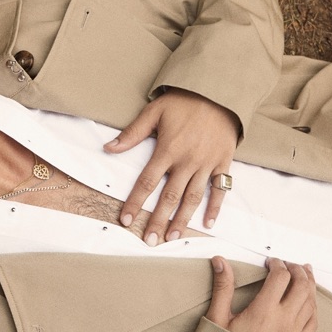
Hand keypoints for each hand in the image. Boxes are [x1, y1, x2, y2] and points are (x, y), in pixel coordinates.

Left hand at [104, 88, 238, 244]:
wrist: (220, 91)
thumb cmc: (184, 101)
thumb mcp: (154, 112)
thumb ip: (132, 133)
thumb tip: (108, 148)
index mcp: (167, 150)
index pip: (147, 182)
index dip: (135, 203)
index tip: (125, 220)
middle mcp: (187, 161)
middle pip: (169, 197)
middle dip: (158, 220)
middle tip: (149, 240)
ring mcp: (206, 164)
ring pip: (193, 198)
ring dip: (182, 220)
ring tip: (172, 237)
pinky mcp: (223, 162)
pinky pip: (219, 189)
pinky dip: (214, 207)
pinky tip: (207, 223)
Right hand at [206, 256, 317, 331]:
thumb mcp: (217, 318)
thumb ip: (222, 287)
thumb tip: (220, 262)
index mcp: (264, 311)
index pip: (280, 277)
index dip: (277, 264)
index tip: (271, 262)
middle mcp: (284, 320)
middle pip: (302, 285)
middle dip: (297, 270)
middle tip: (289, 264)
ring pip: (311, 301)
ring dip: (309, 284)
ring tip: (304, 274)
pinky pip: (314, 320)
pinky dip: (313, 305)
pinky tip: (309, 300)